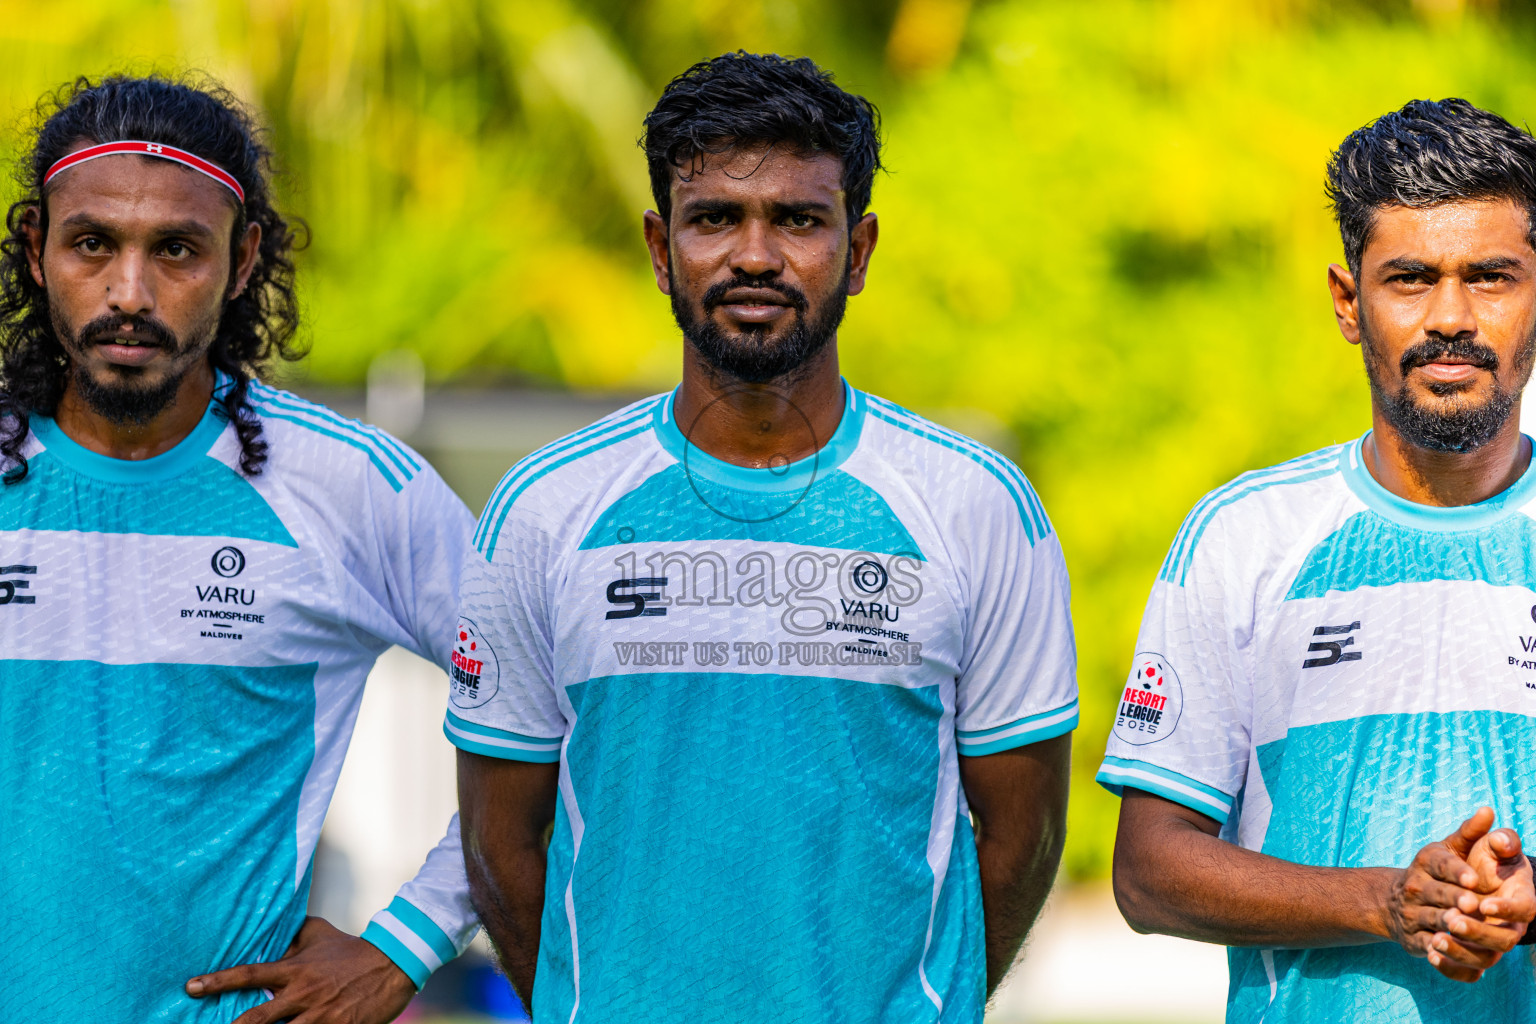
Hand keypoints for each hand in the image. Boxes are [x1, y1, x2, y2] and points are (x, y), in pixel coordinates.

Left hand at [185, 916, 415, 1023]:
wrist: (391, 964)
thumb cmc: (351, 949)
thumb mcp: (319, 934)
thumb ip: (293, 934)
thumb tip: (272, 927)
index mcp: (294, 970)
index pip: (248, 975)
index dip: (217, 981)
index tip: (190, 987)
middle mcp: (301, 995)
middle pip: (255, 1020)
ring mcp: (318, 1016)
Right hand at [1386, 808, 1500, 982]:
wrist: (1394, 901)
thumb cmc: (1435, 871)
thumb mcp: (1450, 848)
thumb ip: (1471, 832)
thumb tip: (1489, 810)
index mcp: (1426, 862)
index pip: (1441, 863)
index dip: (1457, 872)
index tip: (1474, 879)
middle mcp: (1415, 886)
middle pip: (1437, 893)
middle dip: (1454, 899)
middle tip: (1473, 904)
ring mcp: (1413, 913)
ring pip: (1432, 919)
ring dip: (1445, 924)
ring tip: (1459, 926)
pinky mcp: (1413, 938)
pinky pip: (1426, 946)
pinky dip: (1436, 951)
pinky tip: (1444, 951)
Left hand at [1427, 824, 1535, 972]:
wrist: (1456, 879)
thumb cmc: (1479, 859)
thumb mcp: (1485, 844)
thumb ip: (1496, 839)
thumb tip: (1496, 831)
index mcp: (1519, 897)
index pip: (1525, 909)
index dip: (1507, 909)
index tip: (1483, 904)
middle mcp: (1508, 924)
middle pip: (1504, 940)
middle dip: (1478, 932)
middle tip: (1451, 919)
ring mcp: (1490, 942)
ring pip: (1485, 959)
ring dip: (1461, 952)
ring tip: (1435, 938)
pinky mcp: (1472, 954)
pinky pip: (1467, 972)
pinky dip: (1451, 968)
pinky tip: (1430, 955)